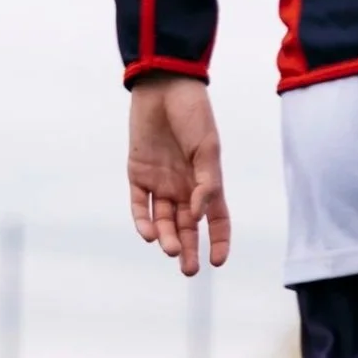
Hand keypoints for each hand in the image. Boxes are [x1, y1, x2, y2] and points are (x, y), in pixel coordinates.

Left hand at [128, 75, 231, 275]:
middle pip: (188, 228)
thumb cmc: (193, 115)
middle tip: (188, 270)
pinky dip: (143, 221)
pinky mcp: (138, 175)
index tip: (217, 261)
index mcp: (208, 183)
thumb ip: (205, 183)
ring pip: (164, 220)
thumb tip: (198, 215)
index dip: (219, 242)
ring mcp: (161, 183)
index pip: (217, 221)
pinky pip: (140, 204)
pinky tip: (149, 234)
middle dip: (188, 250)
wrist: (163, 86)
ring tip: (170, 250)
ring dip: (167, 238)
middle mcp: (185, 188)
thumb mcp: (207, 149)